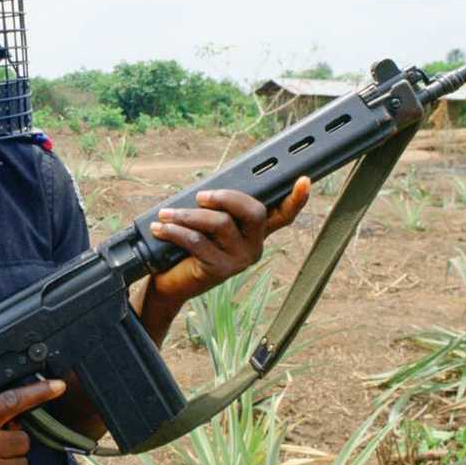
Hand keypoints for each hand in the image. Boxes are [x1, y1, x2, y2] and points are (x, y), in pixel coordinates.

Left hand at [147, 177, 310, 304]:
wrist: (169, 284)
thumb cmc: (186, 248)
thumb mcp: (205, 225)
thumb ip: (217, 209)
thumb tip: (208, 191)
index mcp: (255, 233)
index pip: (282, 215)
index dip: (296, 199)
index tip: (304, 180)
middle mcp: (253, 247)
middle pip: (253, 212)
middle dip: (225, 197)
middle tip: (200, 196)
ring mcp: (239, 260)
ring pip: (220, 224)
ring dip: (188, 215)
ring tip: (166, 214)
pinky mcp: (219, 270)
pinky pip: (197, 241)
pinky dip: (175, 231)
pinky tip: (161, 227)